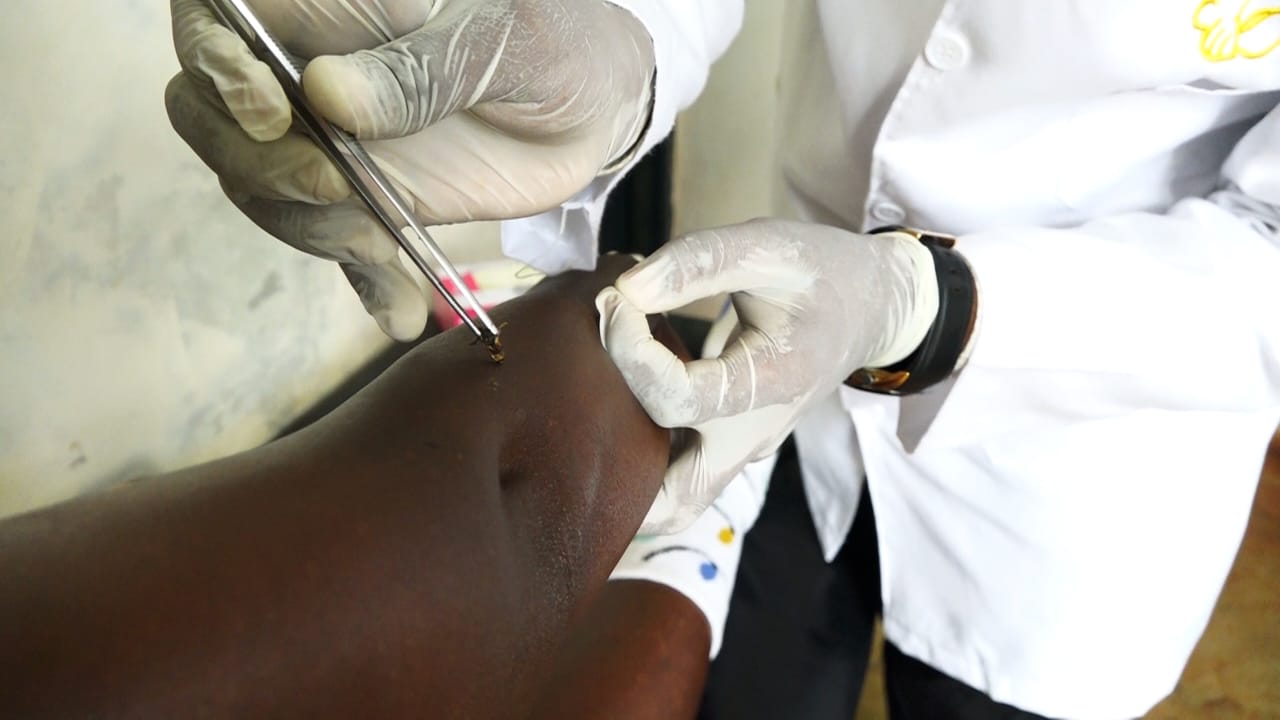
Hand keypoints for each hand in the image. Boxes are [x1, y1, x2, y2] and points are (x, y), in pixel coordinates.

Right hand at [166, 0, 654, 339]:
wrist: (594, 108)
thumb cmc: (554, 44)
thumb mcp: (502, 43)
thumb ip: (420, 68)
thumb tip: (328, 96)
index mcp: (326, 4)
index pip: (217, 17)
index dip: (216, 62)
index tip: (271, 110)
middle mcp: (306, 70)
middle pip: (212, 116)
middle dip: (263, 166)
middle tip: (338, 188)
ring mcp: (328, 139)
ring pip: (262, 188)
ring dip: (314, 231)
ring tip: (388, 248)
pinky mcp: (361, 198)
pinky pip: (331, 243)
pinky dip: (364, 283)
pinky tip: (403, 310)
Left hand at [596, 219, 938, 532]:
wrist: (873, 307)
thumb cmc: (822, 273)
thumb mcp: (769, 246)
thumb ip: (697, 262)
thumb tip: (626, 288)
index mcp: (769, 388)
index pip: (673, 399)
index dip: (627, 349)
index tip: (615, 297)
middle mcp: (752, 437)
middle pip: (671, 499)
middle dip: (611, 461)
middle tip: (585, 384)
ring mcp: (742, 450)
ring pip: (673, 500)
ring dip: (624, 470)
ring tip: (594, 397)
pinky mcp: (730, 445)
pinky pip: (678, 471)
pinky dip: (640, 451)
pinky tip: (618, 393)